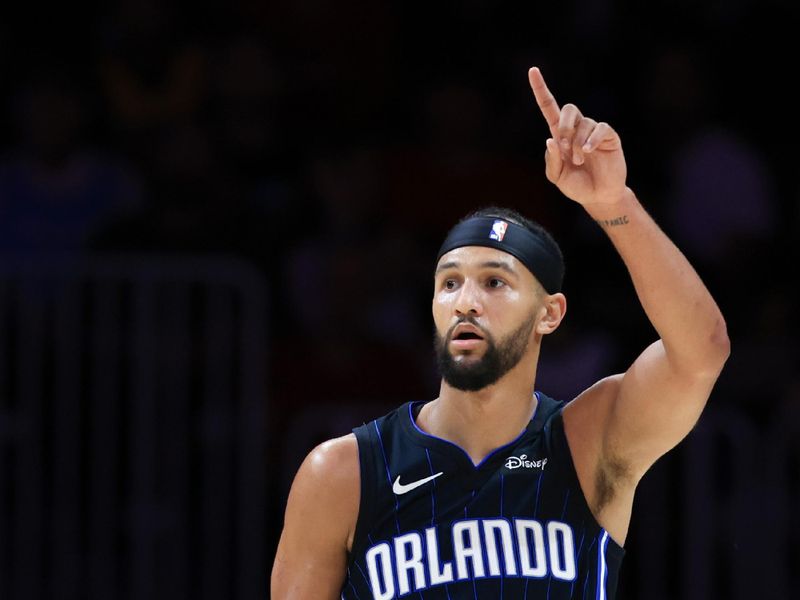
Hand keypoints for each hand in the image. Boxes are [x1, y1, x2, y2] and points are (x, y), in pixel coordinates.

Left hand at [528, 67, 627, 206]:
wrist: (598, 196)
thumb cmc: (576, 185)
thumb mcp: (557, 176)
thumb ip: (552, 160)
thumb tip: (551, 140)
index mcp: (560, 135)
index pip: (549, 107)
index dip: (541, 89)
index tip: (533, 71)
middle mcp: (576, 129)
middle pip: (568, 109)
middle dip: (563, 126)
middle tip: (563, 147)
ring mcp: (593, 132)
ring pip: (583, 123)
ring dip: (577, 142)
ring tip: (579, 160)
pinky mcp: (609, 136)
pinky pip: (599, 128)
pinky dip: (591, 139)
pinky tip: (588, 152)